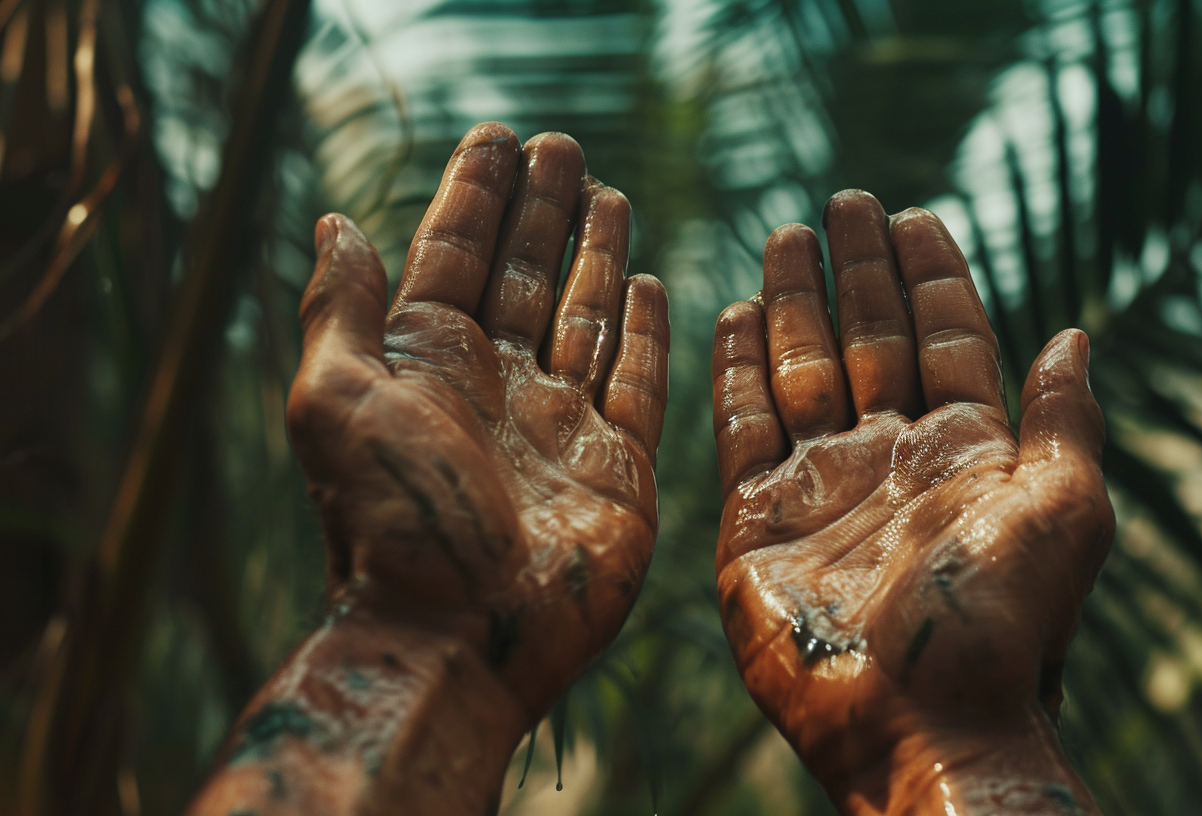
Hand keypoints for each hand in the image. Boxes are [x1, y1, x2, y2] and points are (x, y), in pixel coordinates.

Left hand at [287, 124, 667, 723]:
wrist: (455, 638)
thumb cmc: (389, 522)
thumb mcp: (334, 401)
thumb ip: (340, 310)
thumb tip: (331, 222)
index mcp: (426, 363)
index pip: (456, 255)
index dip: (476, 195)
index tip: (498, 137)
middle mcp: (495, 386)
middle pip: (524, 274)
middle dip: (542, 210)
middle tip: (563, 146)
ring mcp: (559, 425)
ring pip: (583, 316)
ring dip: (593, 255)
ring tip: (607, 193)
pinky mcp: (617, 467)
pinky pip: (638, 382)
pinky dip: (644, 333)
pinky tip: (649, 285)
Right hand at [712, 192, 1112, 813]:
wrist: (921, 723)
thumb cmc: (1004, 622)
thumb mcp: (1067, 510)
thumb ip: (1062, 420)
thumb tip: (1075, 335)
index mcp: (970, 452)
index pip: (948, 339)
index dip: (932, 277)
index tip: (915, 214)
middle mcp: (894, 459)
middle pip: (872, 339)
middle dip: (859, 271)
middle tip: (845, 201)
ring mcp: (823, 487)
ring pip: (804, 369)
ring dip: (794, 303)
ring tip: (785, 236)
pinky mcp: (758, 520)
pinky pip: (741, 427)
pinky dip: (735, 370)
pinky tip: (731, 315)